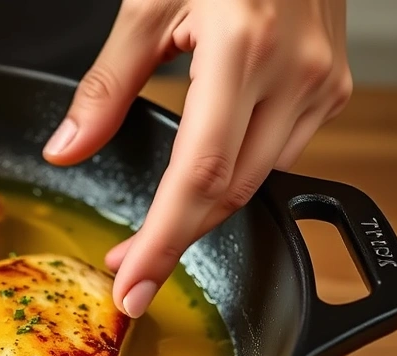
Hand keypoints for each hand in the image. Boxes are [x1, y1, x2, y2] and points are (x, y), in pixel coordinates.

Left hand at [43, 0, 350, 317]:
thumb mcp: (146, 5)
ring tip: (150, 235)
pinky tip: (197, 187)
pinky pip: (278, 154)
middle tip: (125, 268)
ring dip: (200, 216)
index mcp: (244, 49)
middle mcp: (295, 72)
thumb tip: (67, 150)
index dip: (163, 242)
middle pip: (228, 191)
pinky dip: (232, 180)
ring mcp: (321, 81)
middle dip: (172, 241)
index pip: (199, 176)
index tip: (132, 286)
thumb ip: (105, 87)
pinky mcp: (329, 84)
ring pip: (256, 181)